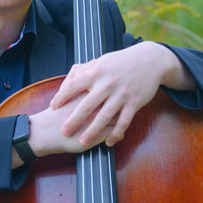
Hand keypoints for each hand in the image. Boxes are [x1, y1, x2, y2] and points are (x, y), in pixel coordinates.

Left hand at [47, 42, 193, 148]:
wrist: (149, 60)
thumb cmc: (120, 62)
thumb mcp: (101, 62)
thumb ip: (83, 72)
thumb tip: (67, 83)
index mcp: (97, 72)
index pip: (74, 85)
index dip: (62, 96)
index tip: (53, 107)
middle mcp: (108, 83)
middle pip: (87, 104)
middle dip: (74, 119)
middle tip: (63, 131)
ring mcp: (122, 94)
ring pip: (105, 116)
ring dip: (93, 131)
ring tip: (82, 142)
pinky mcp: (134, 102)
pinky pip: (124, 121)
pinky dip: (116, 133)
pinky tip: (108, 142)